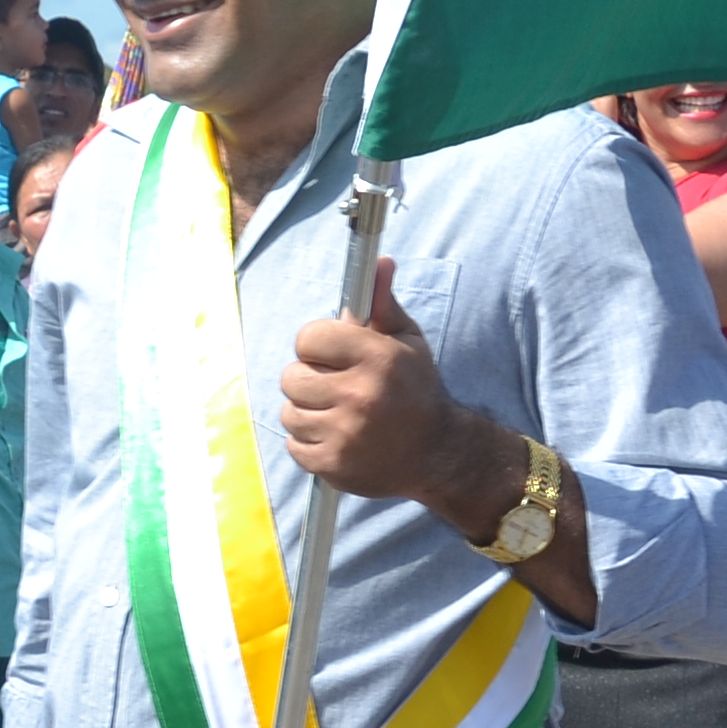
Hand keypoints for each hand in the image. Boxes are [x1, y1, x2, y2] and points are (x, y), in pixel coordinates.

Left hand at [275, 259, 474, 501]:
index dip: (317, 345)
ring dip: (307, 412)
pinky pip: (293, 445)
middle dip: (309, 380)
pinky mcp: (332, 465)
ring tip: (337, 414)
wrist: (437, 454)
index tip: (332, 355)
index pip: (308, 338)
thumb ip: (383, 305)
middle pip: (291, 376)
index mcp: (377, 358)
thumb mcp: (407, 342)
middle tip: (334, 387)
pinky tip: (336, 438)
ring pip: (289, 412)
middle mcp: (359, 395)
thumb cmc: (416, 390)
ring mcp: (344, 434)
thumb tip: (378, 262)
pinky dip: (309, 442)